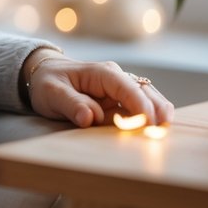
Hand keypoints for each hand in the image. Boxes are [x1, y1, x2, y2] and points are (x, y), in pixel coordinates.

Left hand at [25, 52, 173, 127]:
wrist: (43, 75)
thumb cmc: (48, 82)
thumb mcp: (52, 93)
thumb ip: (71, 104)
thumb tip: (89, 117)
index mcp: (103, 73)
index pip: (128, 88)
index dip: (141, 106)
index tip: (148, 124)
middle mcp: (117, 79)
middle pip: (146, 92)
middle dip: (157, 111)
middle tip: (162, 132)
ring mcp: (121, 90)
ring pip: (148, 100)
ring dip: (158, 115)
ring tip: (164, 133)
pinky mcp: (120, 102)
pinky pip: (140, 109)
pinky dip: (150, 119)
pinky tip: (157, 132)